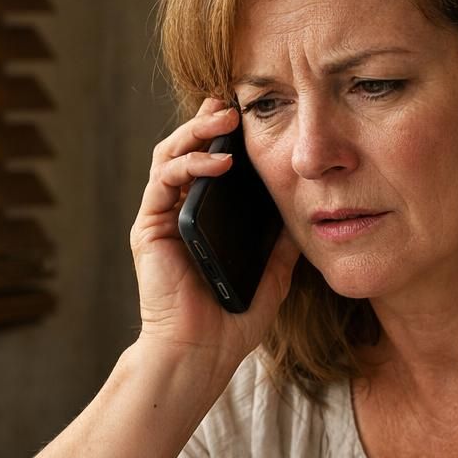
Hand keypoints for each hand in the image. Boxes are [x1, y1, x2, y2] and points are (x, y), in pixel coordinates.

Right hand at [130, 99, 299, 369]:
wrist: (201, 353)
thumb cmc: (232, 321)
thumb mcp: (272, 275)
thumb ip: (282, 245)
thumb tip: (307, 212)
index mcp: (205, 219)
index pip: (212, 164)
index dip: (226, 137)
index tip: (252, 114)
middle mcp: (179, 212)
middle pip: (187, 150)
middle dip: (209, 122)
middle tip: (235, 103)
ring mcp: (162, 217)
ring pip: (170, 155)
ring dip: (196, 132)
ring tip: (226, 119)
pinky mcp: (150, 228)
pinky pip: (164, 182)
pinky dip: (189, 165)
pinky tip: (218, 162)